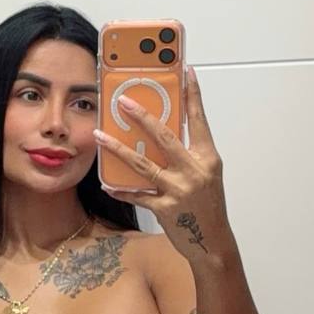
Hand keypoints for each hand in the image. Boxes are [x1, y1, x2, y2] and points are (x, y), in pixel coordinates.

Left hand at [95, 66, 231, 260]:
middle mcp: (194, 171)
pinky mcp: (165, 208)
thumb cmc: (207, 205)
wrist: (212, 242)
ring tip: (100, 135)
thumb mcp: (206, 174)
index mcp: (207, 158)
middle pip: (164, 138)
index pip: (198, 120)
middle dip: (142, 117)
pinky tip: (107, 183)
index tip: (187, 72)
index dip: (193, 96)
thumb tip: (160, 132)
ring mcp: (179, 189)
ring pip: (143, 165)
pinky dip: (121, 189)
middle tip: (124, 101)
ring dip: (118, 149)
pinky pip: (137, 195)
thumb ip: (187, 154)